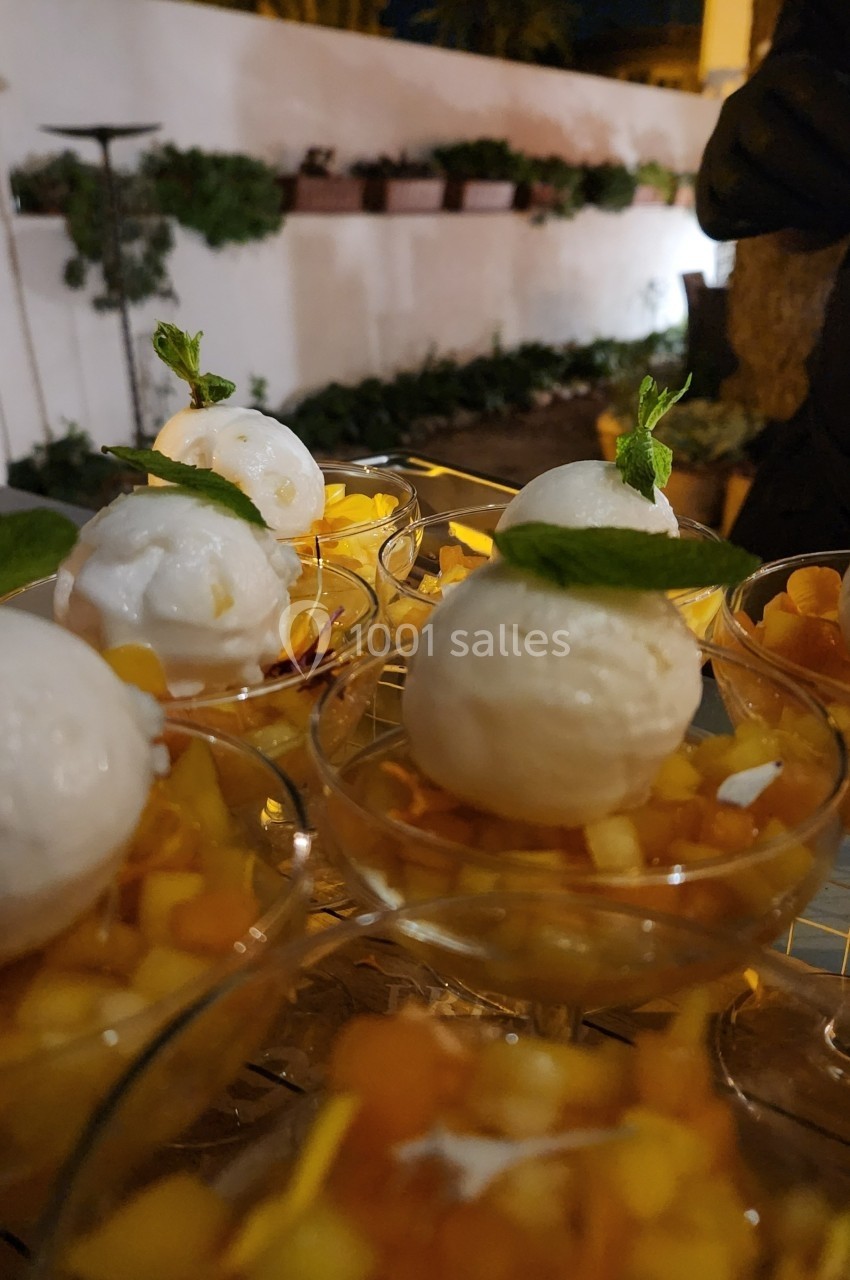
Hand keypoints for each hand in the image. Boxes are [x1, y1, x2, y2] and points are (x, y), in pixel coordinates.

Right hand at [697, 52, 849, 240]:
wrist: (794, 152)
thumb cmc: (838, 133)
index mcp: (784, 74)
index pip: (812, 96)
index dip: (842, 132)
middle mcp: (740, 105)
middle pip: (771, 145)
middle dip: (820, 182)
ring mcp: (716, 150)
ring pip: (738, 187)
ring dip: (789, 210)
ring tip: (827, 217)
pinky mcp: (704, 193)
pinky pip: (718, 220)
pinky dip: (756, 226)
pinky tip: (788, 219)